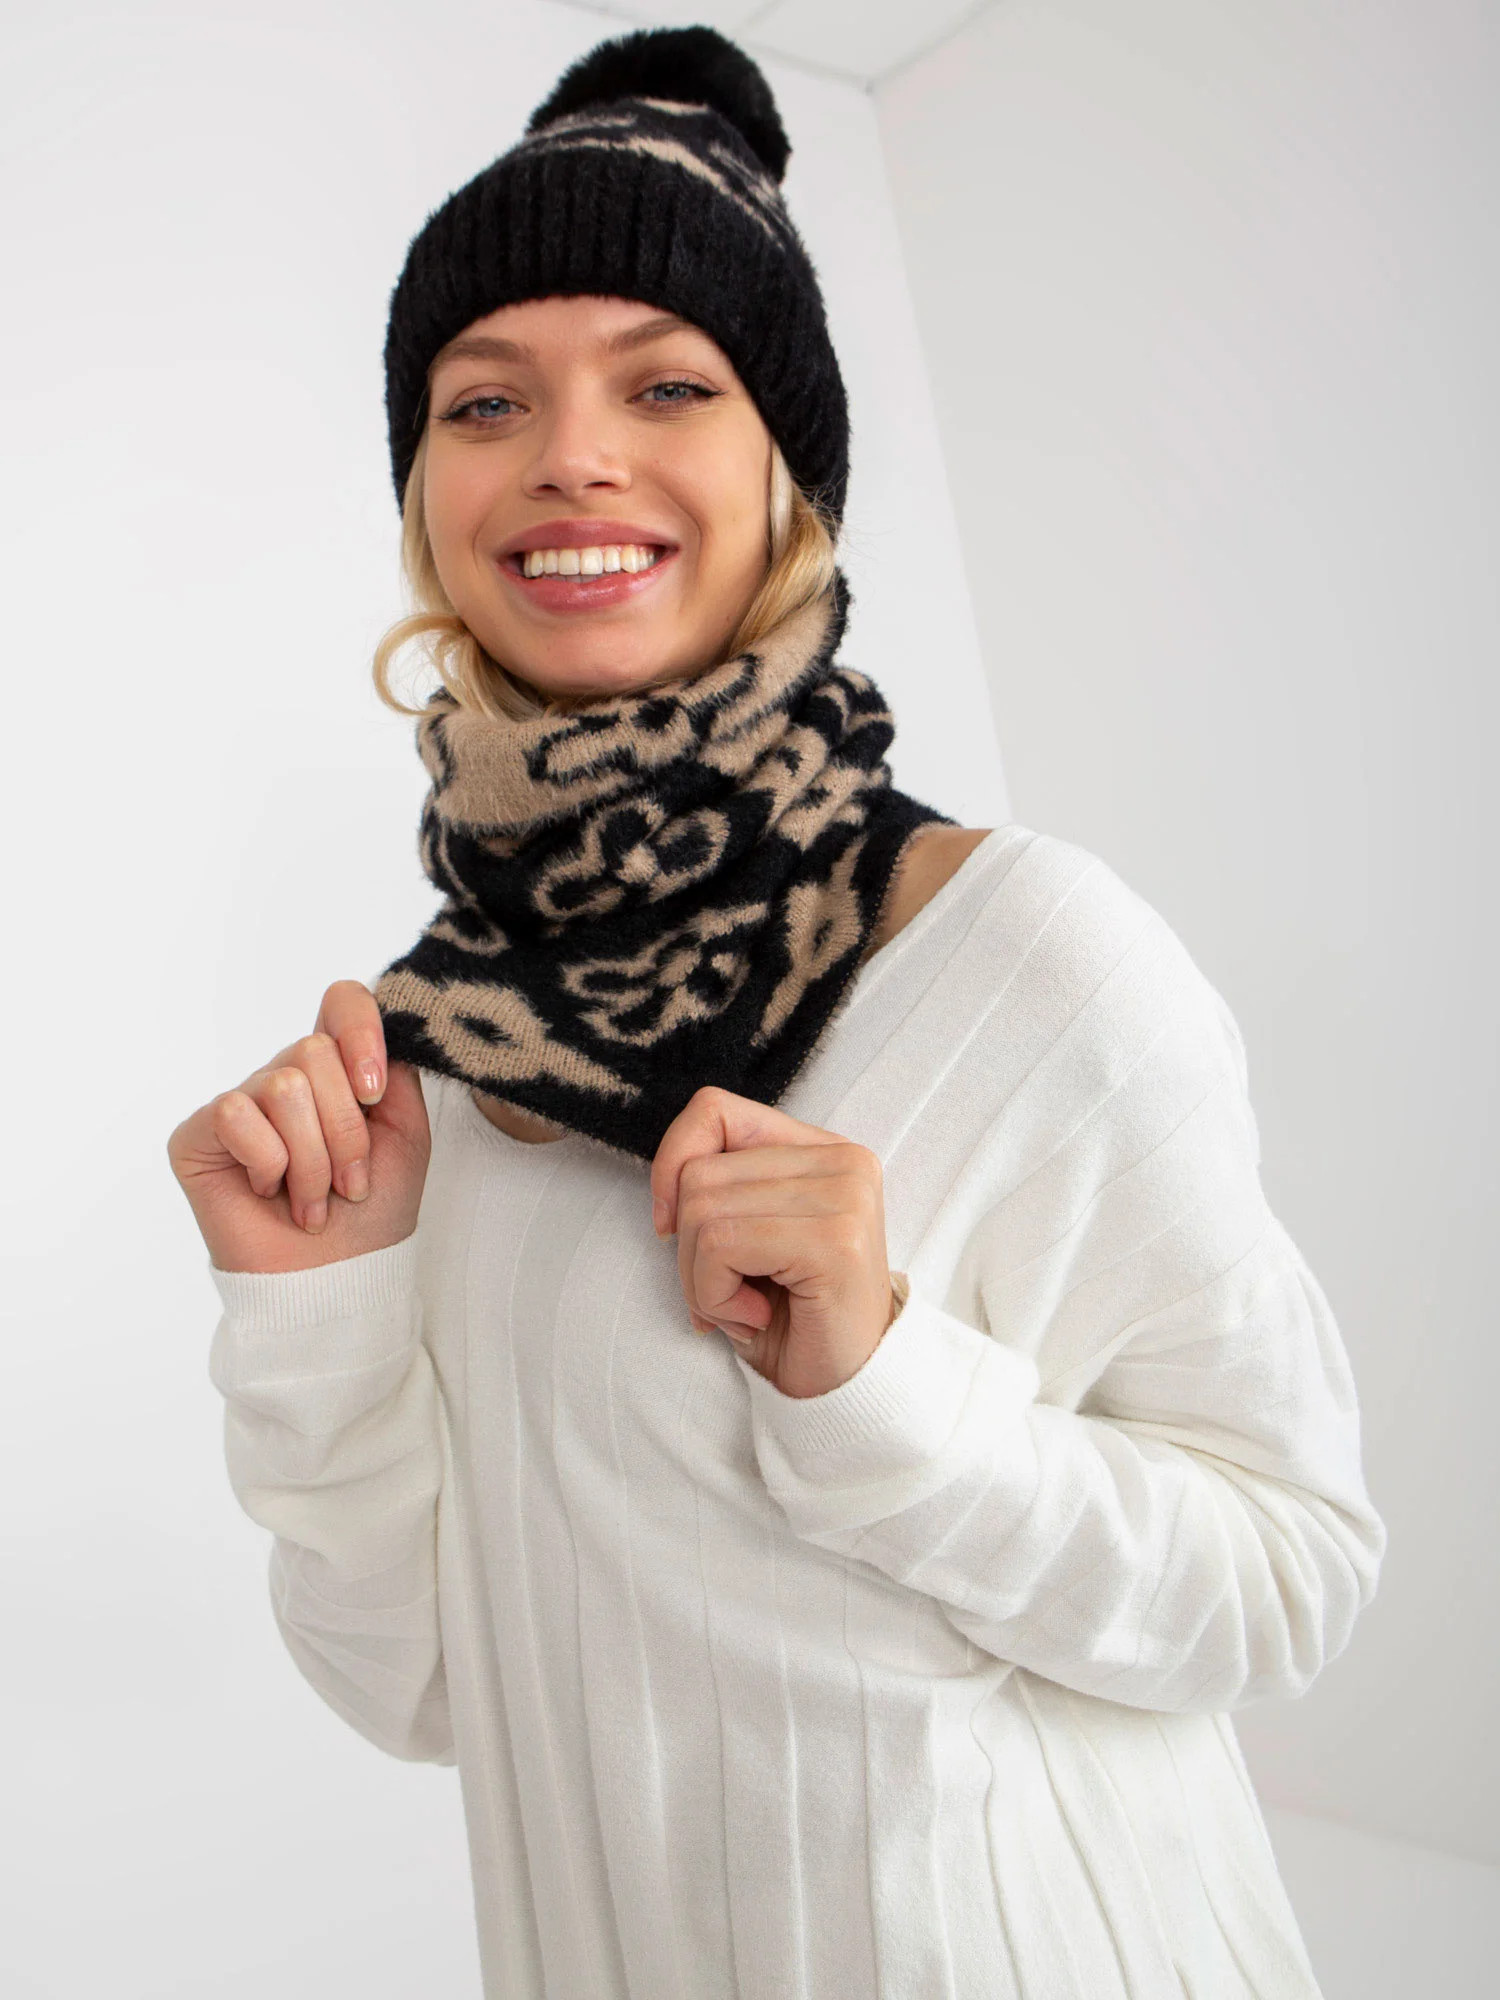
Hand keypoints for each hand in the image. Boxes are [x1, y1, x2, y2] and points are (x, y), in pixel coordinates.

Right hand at [167, 979, 429, 1274]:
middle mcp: (285, 1076)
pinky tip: (269, 1193)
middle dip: (345, 1131)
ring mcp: (241, 1104)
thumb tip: (375, 1021)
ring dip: (313, 1159)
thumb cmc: (372, 1211)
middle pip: (314, 1052)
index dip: (361, 1032)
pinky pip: (237, 1115)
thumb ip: (394, 1070)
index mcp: (336, 1070)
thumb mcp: (405, 1133)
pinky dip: (268, 1164)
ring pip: (283, 1087)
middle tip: (348, 1182)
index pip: (342, 1000)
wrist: (337, 1278)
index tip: (374, 1094)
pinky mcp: (198, 1134)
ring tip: (313, 1199)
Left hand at [650, 1086, 900, 1399]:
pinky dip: (714, 1296)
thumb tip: (668, 1179)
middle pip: (698, 1172)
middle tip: (727, 1292)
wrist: (841, 1389)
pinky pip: (720, 1246)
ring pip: (701, 1210)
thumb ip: (717, 1186)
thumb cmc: (786, 1316)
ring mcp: (845, 1197)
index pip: (715, 1109)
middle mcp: (844, 1161)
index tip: (669, 1225)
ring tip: (744, 1306)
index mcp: (823, 1150)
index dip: (672, 1161)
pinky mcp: (834, 1241)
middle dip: (686, 1247)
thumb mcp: (743, 1234)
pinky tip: (754, 1317)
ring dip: (700, 1279)